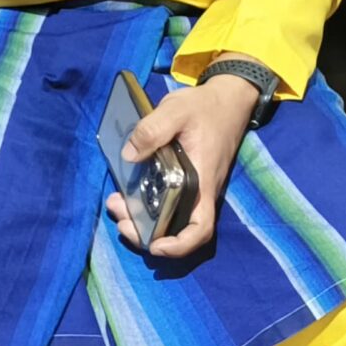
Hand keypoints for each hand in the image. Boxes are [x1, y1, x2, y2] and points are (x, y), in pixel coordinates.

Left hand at [105, 71, 263, 257]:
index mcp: (202, 181)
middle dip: (147, 234)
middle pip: (179, 229)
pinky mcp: (187, 179)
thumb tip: (128, 156)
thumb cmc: (206, 107)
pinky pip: (169, 202)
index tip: (155, 246)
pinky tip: (127, 191)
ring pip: (171, 217)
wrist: (229, 99)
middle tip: (120, 221)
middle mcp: (200, 191)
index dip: (180, 245)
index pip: (201, 228)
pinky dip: (148, 204)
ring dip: (143, 219)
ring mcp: (195, 187)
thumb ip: (152, 130)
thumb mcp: (176, 110)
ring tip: (117, 205)